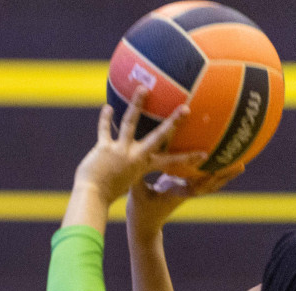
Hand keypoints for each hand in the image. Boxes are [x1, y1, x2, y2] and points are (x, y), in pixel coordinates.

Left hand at [71, 89, 200, 209]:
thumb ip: (132, 169)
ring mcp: (120, 150)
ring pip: (130, 122)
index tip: (204, 153)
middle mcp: (135, 156)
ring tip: (142, 88)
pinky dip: (105, 118)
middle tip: (185, 108)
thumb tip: (136, 162)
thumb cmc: (108, 192)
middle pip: (158, 136)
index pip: (170, 161)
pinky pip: (105, 129)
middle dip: (172, 122)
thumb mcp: (126, 180)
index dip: (187, 158)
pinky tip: (107, 107)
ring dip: (137, 104)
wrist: (91, 196)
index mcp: (143, 165)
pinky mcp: (104, 148)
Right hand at [127, 166, 243, 239]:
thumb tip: (138, 158)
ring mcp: (188, 192)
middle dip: (225, 175)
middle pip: (210, 184)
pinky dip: (216, 174)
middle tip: (242, 164)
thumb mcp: (136, 193)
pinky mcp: (186, 190)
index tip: (214, 164)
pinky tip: (223, 166)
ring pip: (211, 184)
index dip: (205, 175)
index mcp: (175, 192)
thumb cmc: (140, 211)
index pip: (193, 184)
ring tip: (242, 165)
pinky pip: (205, 182)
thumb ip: (137, 177)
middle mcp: (185, 192)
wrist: (145, 227)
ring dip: (227, 176)